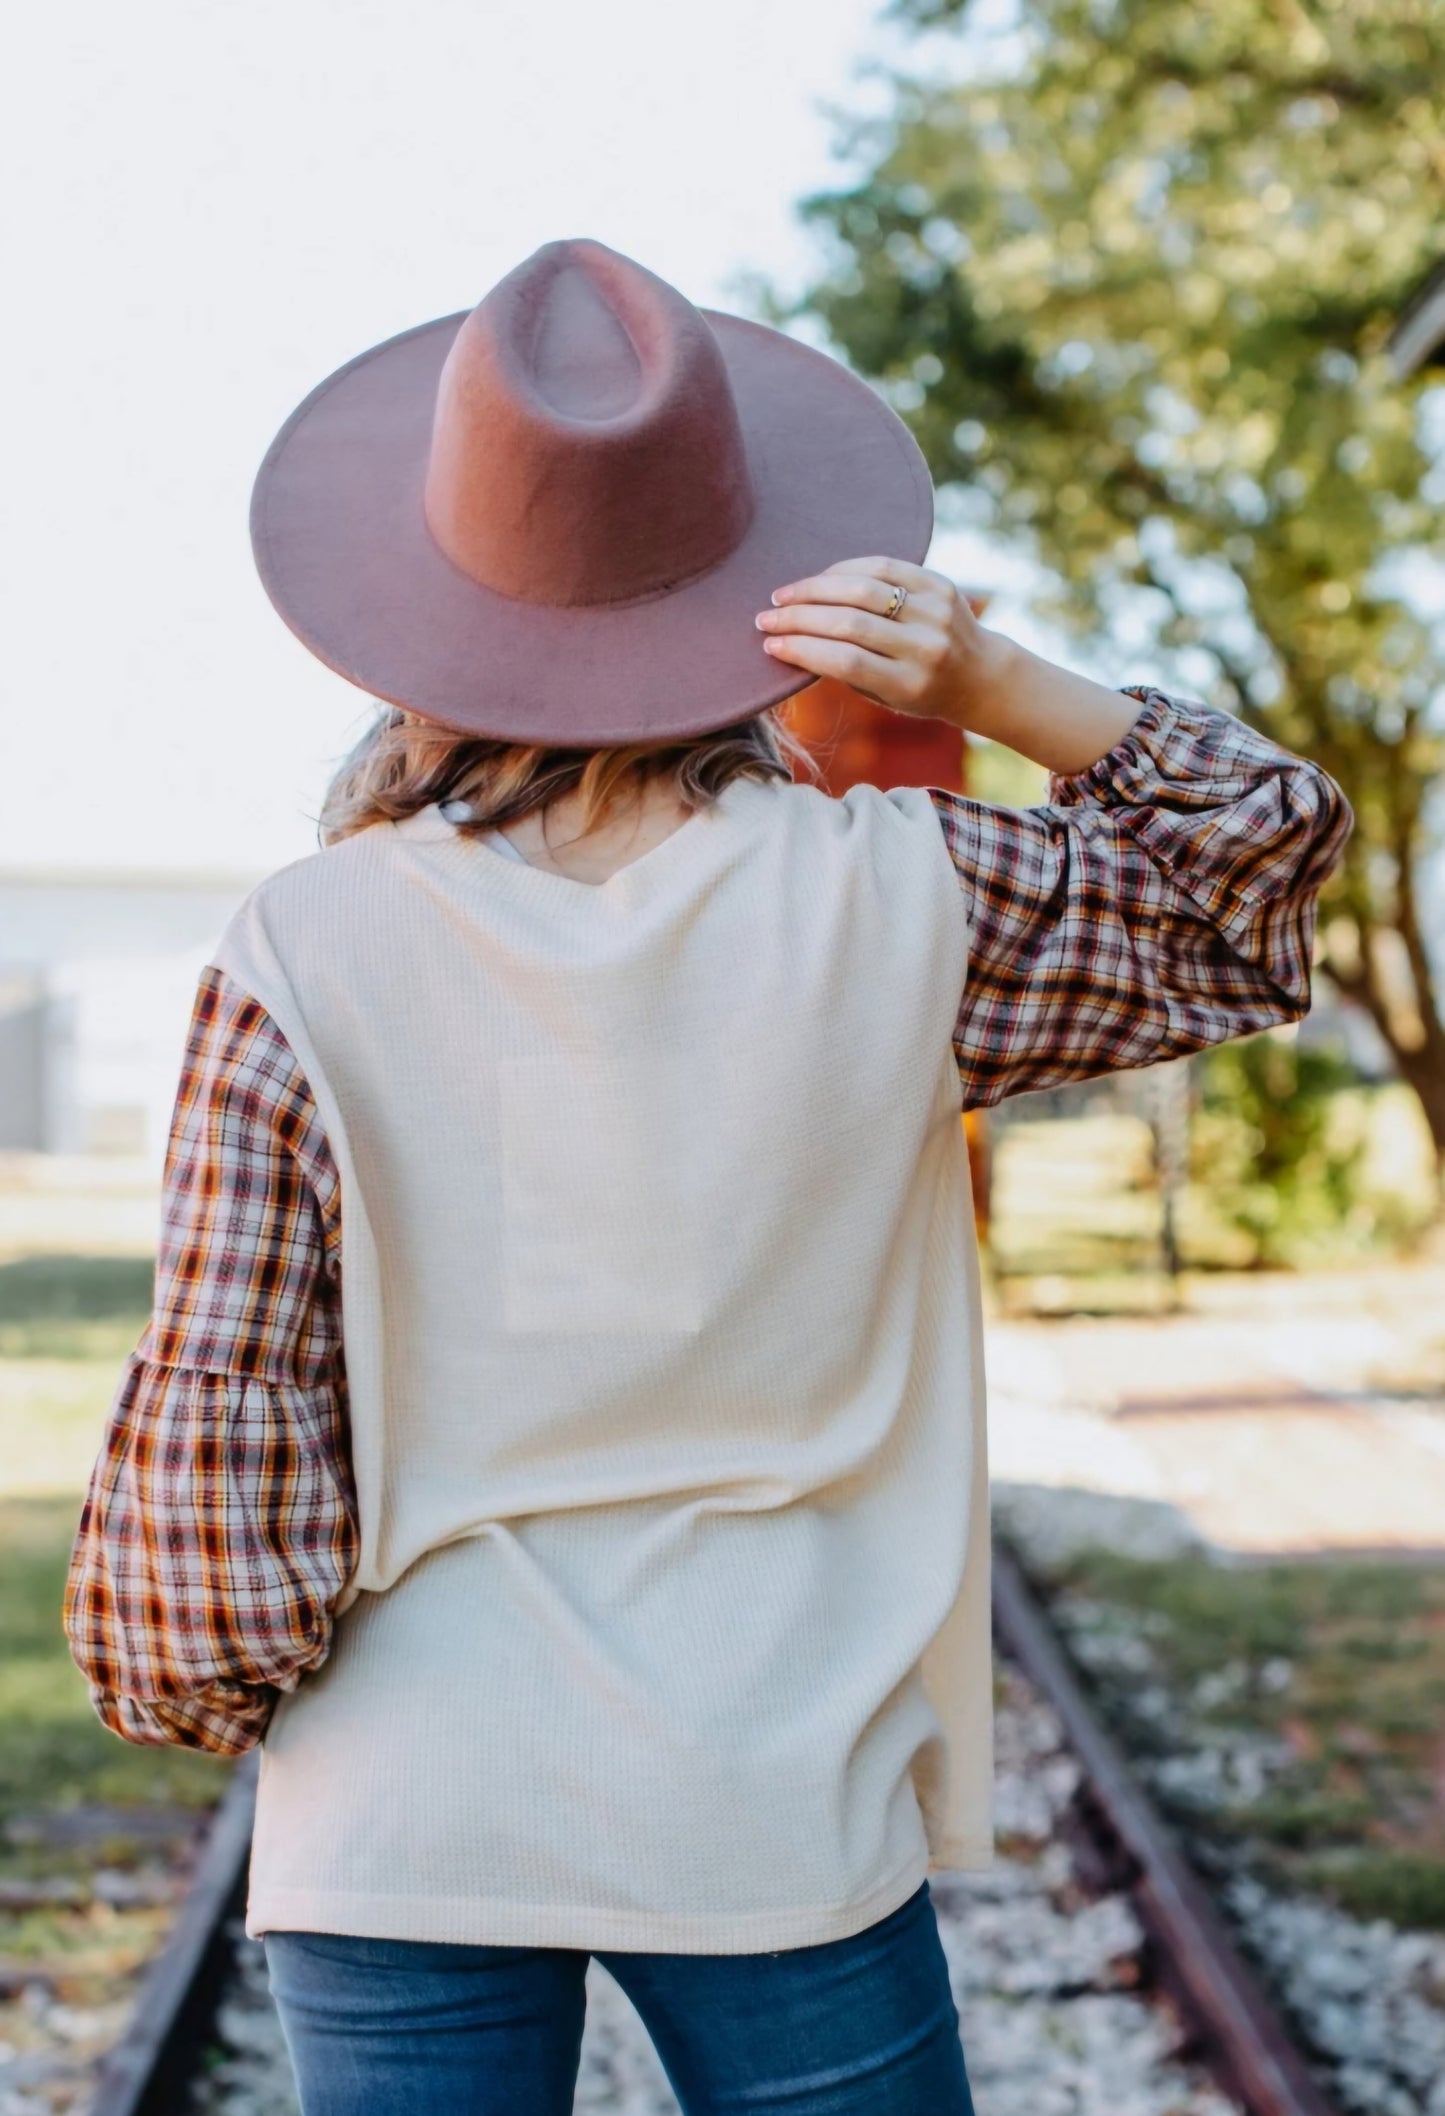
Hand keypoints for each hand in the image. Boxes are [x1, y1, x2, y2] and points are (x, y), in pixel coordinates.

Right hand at [755, 557, 1000, 728]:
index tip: (770, 644)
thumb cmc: (920, 692)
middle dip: (799, 617)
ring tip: (784, 596)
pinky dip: (845, 570)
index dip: (802, 649)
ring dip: (814, 589)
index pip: (845, 661)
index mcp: (909, 684)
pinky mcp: (940, 584)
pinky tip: (820, 579)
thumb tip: (791, 639)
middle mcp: (925, 647)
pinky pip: (884, 566)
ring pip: (862, 589)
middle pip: (849, 623)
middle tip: (765, 617)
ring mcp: (934, 612)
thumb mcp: (886, 697)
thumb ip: (848, 671)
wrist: (979, 675)